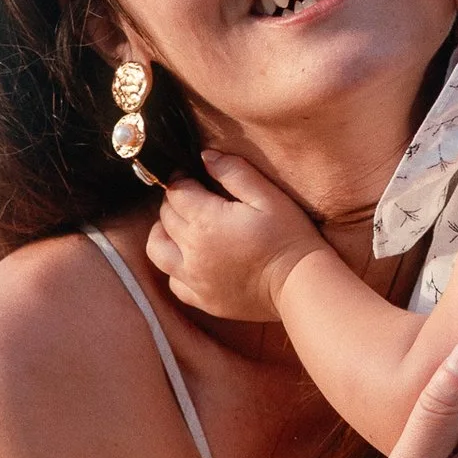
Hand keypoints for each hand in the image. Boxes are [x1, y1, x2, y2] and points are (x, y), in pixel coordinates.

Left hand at [147, 152, 324, 321]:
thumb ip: (234, 172)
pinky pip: (173, 282)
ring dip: (162, 233)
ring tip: (179, 226)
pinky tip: (191, 259)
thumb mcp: (268, 196)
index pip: (176, 192)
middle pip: (165, 217)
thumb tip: (205, 157)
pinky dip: (175, 267)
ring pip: (157, 250)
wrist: (300, 284)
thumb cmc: (289, 236)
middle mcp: (192, 251)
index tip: (191, 175)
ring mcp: (194, 279)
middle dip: (174, 202)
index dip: (181, 178)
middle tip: (192, 196)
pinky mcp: (203, 300)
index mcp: (206, 221)